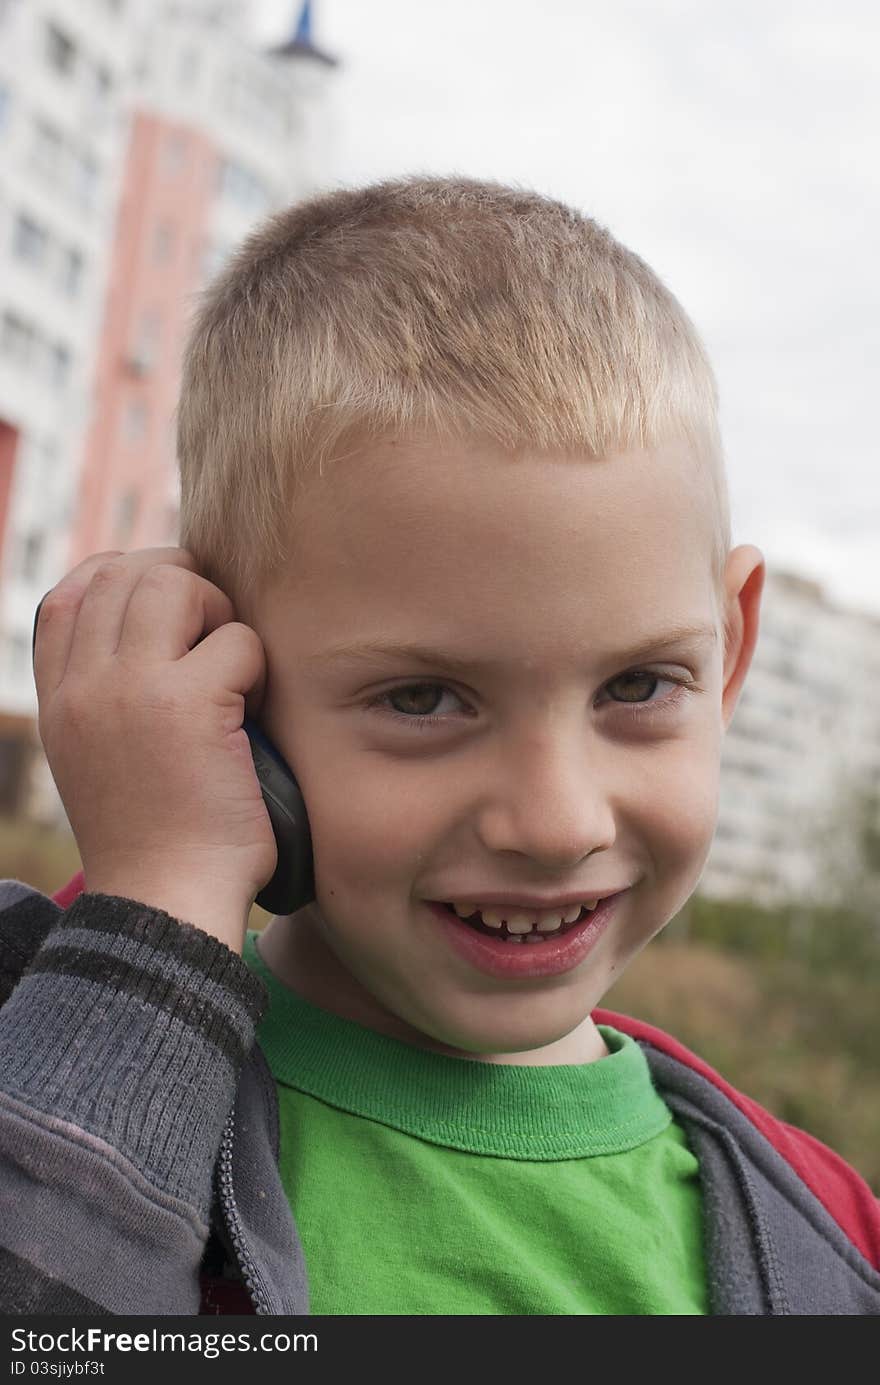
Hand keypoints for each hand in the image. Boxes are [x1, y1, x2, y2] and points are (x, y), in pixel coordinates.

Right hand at [32, 548, 276, 951]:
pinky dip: (257, 666)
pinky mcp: (189, 706)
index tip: (168, 603)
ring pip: (174, 586)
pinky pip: (237, 640)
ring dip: (218, 614)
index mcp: (60, 700)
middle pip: (124, 574)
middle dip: (183, 585)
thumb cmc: (154, 838)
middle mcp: (85, 687)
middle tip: (217, 634)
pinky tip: (254, 712)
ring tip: (233, 670)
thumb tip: (157, 629)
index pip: (69, 595)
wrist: (168, 901)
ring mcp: (131, 691)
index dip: (122, 576)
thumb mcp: (98, 759)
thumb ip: (106, 695)